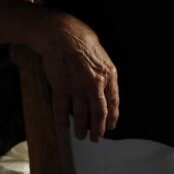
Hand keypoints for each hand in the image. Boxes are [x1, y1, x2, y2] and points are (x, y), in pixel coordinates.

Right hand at [36, 13, 119, 140]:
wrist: (62, 34)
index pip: (113, 102)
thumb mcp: (103, 57)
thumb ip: (105, 75)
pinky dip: (62, 122)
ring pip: (81, 114)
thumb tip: (105, 92)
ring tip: (81, 136)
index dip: (112, 117)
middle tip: (96, 138)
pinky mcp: (60, 87)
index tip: (111, 127)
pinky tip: (63, 128)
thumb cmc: (83, 41)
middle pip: (99, 112)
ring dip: (81, 128)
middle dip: (98, 128)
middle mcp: (95, 84)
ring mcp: (77, 87)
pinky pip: (61, 110)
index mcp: (109, 75)